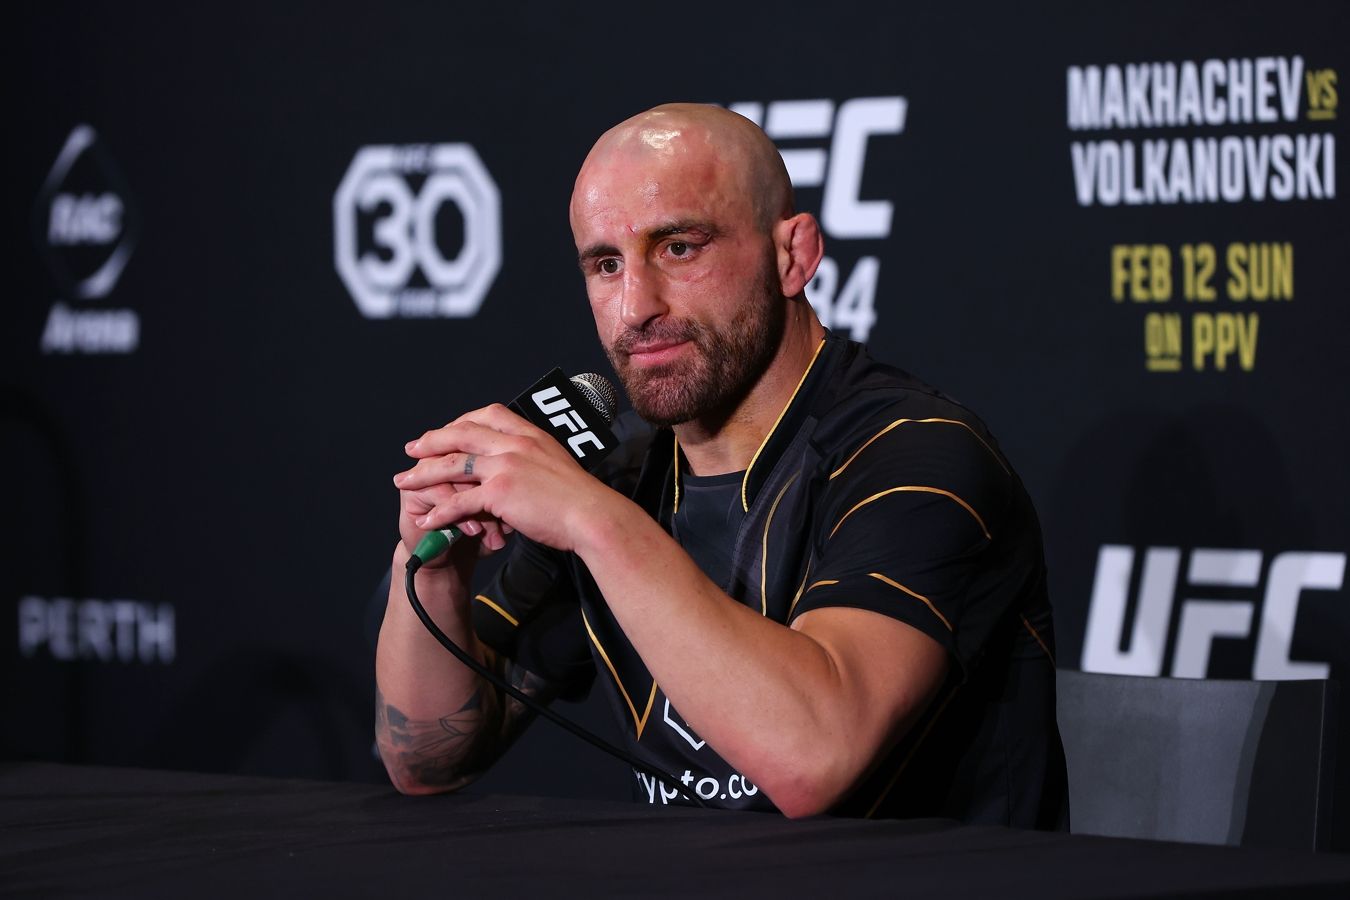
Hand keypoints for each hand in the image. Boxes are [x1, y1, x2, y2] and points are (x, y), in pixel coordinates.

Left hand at [394, 403, 617, 553]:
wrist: (592, 516)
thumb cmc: (580, 498)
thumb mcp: (557, 463)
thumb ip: (535, 456)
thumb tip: (523, 463)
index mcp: (529, 434)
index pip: (487, 414)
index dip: (461, 421)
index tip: (446, 430)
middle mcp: (515, 443)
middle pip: (461, 433)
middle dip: (431, 441)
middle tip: (412, 449)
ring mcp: (505, 466)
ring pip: (453, 464)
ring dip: (424, 474)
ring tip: (404, 482)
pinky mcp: (500, 493)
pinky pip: (460, 500)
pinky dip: (441, 511)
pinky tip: (428, 519)